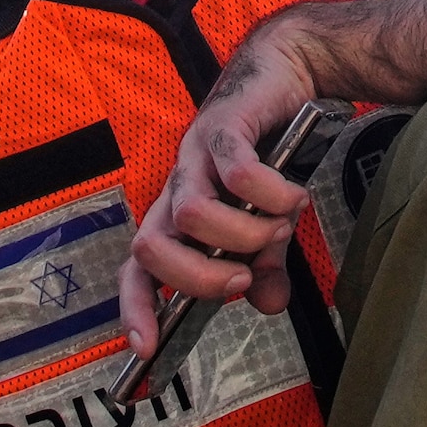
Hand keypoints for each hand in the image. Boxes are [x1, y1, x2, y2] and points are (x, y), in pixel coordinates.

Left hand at [114, 36, 324, 353]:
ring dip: (242, 234)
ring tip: (277, 226)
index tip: (146, 352)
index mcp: (178, 220)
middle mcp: (176, 190)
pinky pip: (236, 171)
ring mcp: (195, 158)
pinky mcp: (223, 126)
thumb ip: (264, 267)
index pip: (138, 272)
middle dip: (198, 278)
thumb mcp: (268, 224)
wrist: (285, 75)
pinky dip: (269, 195)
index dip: (135, 310)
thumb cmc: (267, 154)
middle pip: (151, 250)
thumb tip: (268, 307)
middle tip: (244, 277)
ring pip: (191, 214)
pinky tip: (291, 196)